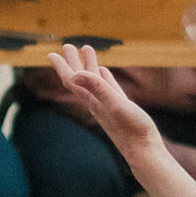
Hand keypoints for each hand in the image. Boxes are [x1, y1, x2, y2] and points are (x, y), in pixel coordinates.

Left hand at [48, 44, 160, 161]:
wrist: (144, 150)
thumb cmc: (132, 129)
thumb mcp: (115, 104)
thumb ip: (98, 89)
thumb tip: (76, 74)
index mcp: (93, 100)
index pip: (72, 80)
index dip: (62, 67)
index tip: (51, 53)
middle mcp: (97, 102)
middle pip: (80, 78)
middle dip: (73, 62)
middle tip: (68, 46)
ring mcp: (108, 105)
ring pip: (94, 81)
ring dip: (89, 66)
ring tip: (88, 50)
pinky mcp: (119, 107)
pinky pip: (107, 88)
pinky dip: (103, 77)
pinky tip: (104, 71)